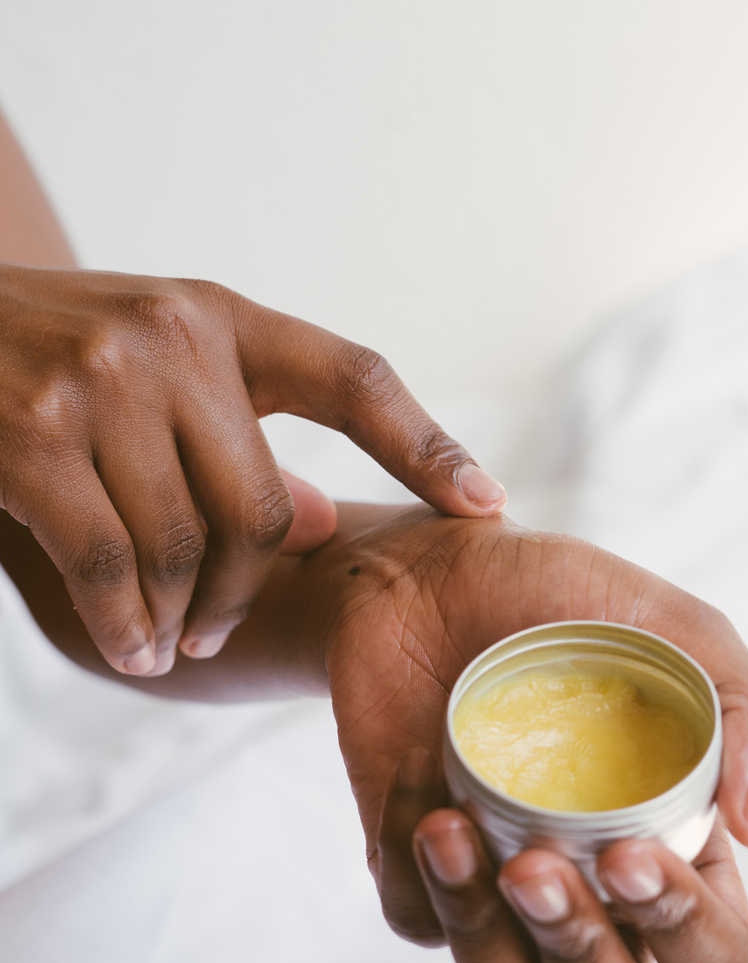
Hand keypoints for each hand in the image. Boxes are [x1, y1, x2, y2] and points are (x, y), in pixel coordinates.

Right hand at [0, 265, 505, 676]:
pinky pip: (110, 566)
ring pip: (185, 547)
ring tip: (166, 645)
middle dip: (244, 590)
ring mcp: (100, 381)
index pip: (354, 378)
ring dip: (180, 618)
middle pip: (263, 507)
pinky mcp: (33, 437)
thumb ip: (238, 434)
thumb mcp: (159, 366)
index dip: (427, 445)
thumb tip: (320, 522)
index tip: (488, 507)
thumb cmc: (57, 355)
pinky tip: (132, 646)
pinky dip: (126, 624)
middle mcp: (172, 336)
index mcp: (222, 316)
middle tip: (212, 631)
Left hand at [327, 507, 747, 962]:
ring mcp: (506, 904)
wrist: (433, 572)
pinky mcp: (423, 886)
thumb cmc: (569, 603)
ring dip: (483, 943)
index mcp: (680, 855)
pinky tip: (419, 773)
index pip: (715, 959)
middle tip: (535, 866)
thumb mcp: (679, 631)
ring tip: (454, 831)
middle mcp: (598, 902)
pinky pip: (417, 929)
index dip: (685, 934)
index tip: (626, 854)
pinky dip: (411, 859)